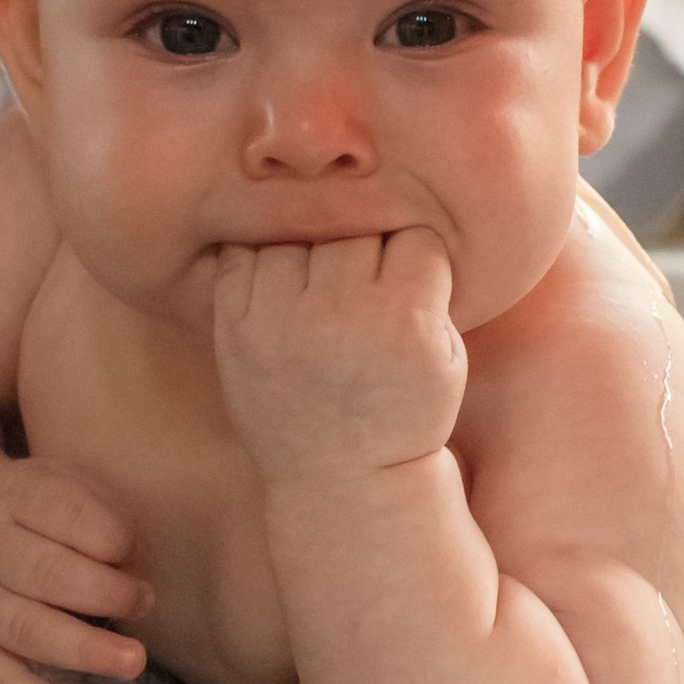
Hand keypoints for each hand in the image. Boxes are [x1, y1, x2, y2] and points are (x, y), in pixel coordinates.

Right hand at [0, 457, 152, 683]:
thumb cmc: (21, 510)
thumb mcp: (54, 479)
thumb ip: (96, 507)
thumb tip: (137, 559)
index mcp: (12, 496)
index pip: (62, 512)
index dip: (107, 535)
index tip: (132, 549)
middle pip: (45, 574)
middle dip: (104, 592)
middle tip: (144, 601)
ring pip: (26, 631)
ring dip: (84, 649)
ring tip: (132, 661)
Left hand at [210, 228, 467, 492]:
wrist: (342, 479)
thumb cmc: (404, 410)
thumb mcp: (449, 352)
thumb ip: (431, 286)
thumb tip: (401, 203)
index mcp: (403, 318)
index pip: (415, 234)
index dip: (417, 262)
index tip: (411, 294)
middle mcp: (338, 312)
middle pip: (355, 228)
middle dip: (364, 254)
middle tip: (363, 298)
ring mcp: (279, 317)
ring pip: (300, 232)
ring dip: (312, 254)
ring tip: (322, 299)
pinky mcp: (235, 325)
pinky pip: (245, 252)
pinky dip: (263, 266)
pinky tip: (283, 298)